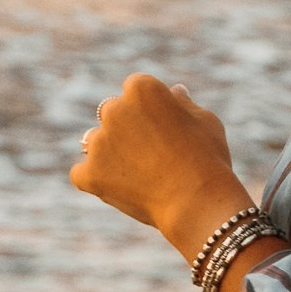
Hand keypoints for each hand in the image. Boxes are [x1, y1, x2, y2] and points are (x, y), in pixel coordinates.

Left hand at [70, 74, 239, 250]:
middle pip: (113, 113)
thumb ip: (183, 103)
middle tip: (153, 153)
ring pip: (95, 141)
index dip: (150, 109)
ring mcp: (99, 142)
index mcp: (141, 89)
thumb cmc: (207, 158)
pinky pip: (82, 172)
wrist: (197, 202)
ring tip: (138, 173)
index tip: (164, 127)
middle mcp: (114, 110)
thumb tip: (174, 91)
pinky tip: (119, 187)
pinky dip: (95, 179)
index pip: (135, 89)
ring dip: (109, 151)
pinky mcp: (88, 173)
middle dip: (128, 128)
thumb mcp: (205, 121)